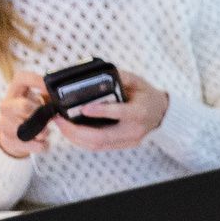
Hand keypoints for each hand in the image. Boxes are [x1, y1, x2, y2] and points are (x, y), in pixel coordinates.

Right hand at [0, 70, 53, 157]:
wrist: (15, 136)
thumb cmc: (31, 114)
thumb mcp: (38, 101)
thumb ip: (48, 96)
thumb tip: (61, 96)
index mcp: (14, 91)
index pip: (21, 78)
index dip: (36, 81)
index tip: (49, 89)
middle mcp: (5, 105)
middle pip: (24, 106)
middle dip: (39, 115)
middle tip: (46, 118)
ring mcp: (3, 122)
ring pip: (27, 129)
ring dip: (42, 133)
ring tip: (44, 131)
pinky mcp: (7, 139)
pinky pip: (31, 144)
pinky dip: (41, 145)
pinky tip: (41, 142)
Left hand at [55, 70, 169, 151]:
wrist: (161, 114)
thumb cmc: (146, 95)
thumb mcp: (136, 80)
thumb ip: (118, 76)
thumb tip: (95, 73)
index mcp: (139, 112)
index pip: (120, 113)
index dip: (101, 112)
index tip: (83, 108)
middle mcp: (133, 131)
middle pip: (101, 137)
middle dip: (76, 130)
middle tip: (59, 118)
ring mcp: (127, 141)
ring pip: (97, 145)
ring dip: (74, 137)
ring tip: (60, 124)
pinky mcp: (121, 145)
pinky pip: (98, 147)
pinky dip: (80, 141)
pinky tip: (69, 131)